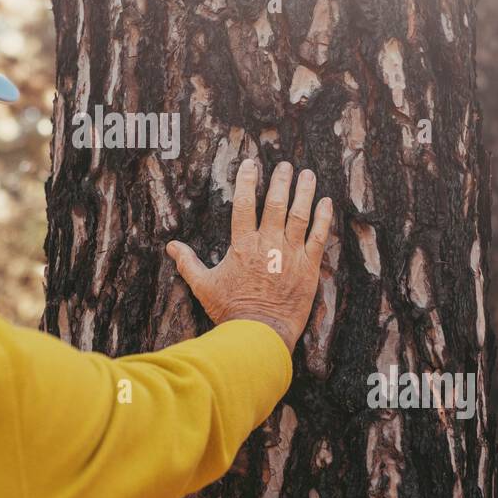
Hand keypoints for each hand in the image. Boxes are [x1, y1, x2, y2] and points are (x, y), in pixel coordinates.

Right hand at [167, 159, 332, 352]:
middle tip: (286, 165)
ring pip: (300, 215)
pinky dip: (323, 218)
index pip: (244, 204)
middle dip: (281, 181)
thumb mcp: (203, 286)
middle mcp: (268, 244)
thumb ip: (188, 263)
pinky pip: (318, 237)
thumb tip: (171, 247)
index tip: (250, 164)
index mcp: (242, 245)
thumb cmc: (230, 311)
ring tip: (308, 174)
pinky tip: (326, 201)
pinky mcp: (309, 268)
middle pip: (276, 204)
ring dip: (304, 192)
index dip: (246, 181)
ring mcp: (290, 254)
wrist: (260, 333)